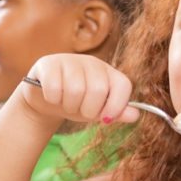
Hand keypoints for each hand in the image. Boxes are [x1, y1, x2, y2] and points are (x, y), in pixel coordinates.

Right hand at [21, 54, 139, 124]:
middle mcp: (92, 63)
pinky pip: (54, 87)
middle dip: (88, 110)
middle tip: (80, 110)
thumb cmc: (77, 103)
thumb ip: (116, 112)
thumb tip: (135, 115)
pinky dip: (53, 99)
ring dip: (69, 106)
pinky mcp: (49, 64)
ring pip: (75, 89)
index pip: (123, 85)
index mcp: (109, 73)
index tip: (105, 120)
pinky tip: (52, 96)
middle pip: (98, 89)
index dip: (117, 106)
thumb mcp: (98, 111)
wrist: (45, 99)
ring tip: (66, 103)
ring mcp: (70, 60)